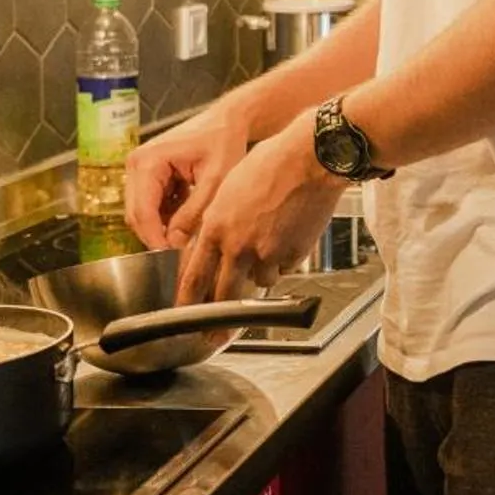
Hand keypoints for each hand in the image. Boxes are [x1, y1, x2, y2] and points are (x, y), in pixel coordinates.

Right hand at [125, 105, 249, 250]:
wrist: (228, 120)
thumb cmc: (223, 141)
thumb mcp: (214, 180)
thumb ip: (193, 212)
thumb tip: (175, 242)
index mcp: (148, 161)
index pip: (142, 211)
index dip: (154, 237)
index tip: (171, 256)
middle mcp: (137, 163)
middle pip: (136, 214)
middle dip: (157, 234)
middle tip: (181, 250)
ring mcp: (140, 168)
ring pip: (142, 212)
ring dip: (163, 225)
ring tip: (190, 229)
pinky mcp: (148, 174)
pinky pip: (151, 204)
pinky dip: (167, 214)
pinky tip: (188, 212)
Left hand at [176, 112, 346, 303]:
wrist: (310, 159)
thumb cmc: (271, 164)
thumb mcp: (228, 189)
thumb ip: (218, 222)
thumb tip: (213, 247)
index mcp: (216, 227)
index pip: (195, 276)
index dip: (187, 302)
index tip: (184, 316)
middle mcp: (238, 244)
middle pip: (224, 293)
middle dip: (219, 321)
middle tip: (215, 335)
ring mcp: (267, 252)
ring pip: (259, 281)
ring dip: (259, 274)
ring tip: (269, 248)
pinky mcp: (294, 254)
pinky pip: (284, 268)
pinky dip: (283, 261)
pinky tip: (287, 236)